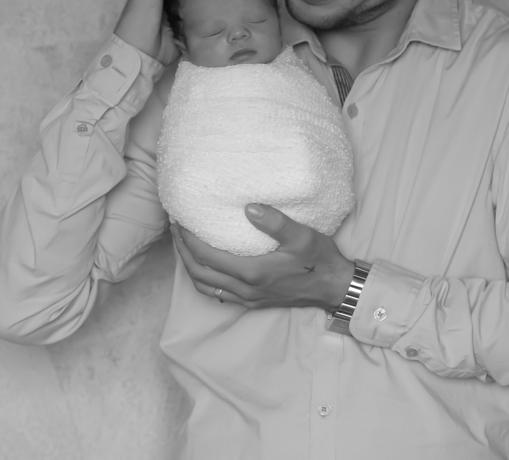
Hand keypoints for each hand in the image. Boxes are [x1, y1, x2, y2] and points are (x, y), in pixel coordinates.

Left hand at [173, 204, 353, 310]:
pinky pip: (218, 293)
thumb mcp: (303, 236)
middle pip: (199, 272)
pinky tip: (205, 266)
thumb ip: (276, 222)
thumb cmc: (319, 261)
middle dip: (182, 251)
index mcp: (252, 272)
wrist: (333, 288)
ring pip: (205, 286)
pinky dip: (204, 280)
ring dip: (190, 266)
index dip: (188, 238)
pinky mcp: (252, 302)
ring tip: (184, 246)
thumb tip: (249, 208)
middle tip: (175, 229)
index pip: (206, 256)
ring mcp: (247, 298)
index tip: (180, 220)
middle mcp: (245, 288)